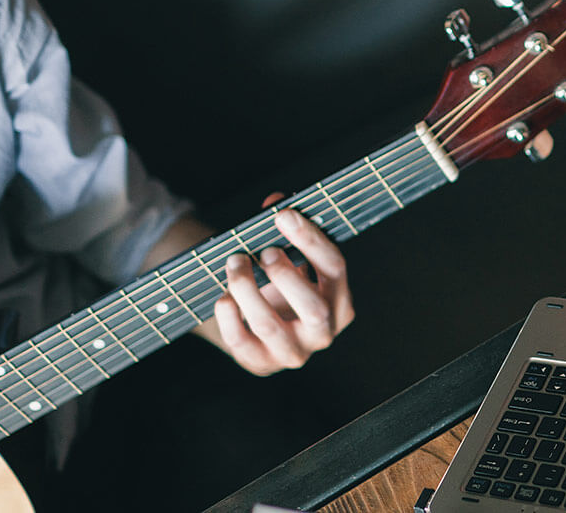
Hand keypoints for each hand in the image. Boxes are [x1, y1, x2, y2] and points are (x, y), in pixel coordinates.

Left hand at [210, 194, 354, 375]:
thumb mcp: (292, 260)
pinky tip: (223, 296)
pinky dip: (228, 316)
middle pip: (313, 309)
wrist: (260, 328)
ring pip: (270, 326)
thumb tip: (274, 201)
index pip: (335, 269)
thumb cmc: (283, 287)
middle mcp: (324, 332)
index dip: (310, 239)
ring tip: (235, 262)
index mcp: (341, 302)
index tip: (284, 216)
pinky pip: (241, 342)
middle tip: (265, 251)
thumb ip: (288, 230)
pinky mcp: (261, 363)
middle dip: (285, 276)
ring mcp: (293, 352)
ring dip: (248, 290)